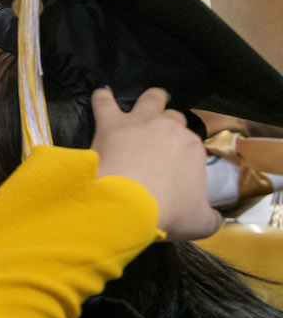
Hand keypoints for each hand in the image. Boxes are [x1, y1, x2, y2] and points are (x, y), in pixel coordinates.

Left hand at [92, 88, 220, 241]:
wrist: (129, 205)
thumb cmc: (167, 212)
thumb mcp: (200, 223)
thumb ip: (210, 218)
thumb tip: (215, 219)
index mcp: (192, 148)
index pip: (191, 143)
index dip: (183, 152)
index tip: (175, 163)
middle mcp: (169, 128)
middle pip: (173, 118)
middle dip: (170, 124)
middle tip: (163, 134)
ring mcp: (140, 122)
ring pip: (150, 99)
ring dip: (152, 98)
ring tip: (152, 98)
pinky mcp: (111, 124)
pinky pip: (104, 102)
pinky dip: (102, 97)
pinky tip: (102, 94)